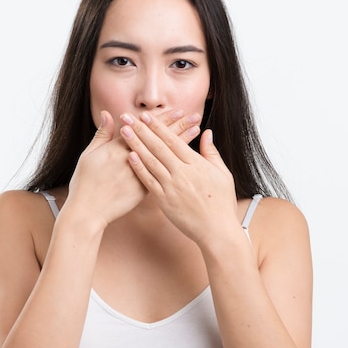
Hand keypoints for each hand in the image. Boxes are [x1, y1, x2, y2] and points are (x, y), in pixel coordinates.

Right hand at [66, 110, 202, 227]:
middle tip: (194, 116)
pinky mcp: (143, 191)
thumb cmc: (85, 183)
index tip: (177, 110)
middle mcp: (131, 159)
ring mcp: (139, 175)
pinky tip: (188, 159)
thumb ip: (102, 134)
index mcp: (118, 148)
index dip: (162, 119)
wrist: (87, 211)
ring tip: (196, 132)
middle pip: (160, 140)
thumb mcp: (89, 154)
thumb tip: (107, 113)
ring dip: (181, 143)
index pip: (145, 128)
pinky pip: (163, 177)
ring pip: (165, 156)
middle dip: (178, 126)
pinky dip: (176, 166)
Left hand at [119, 112, 237, 245]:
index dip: (158, 127)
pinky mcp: (164, 200)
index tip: (146, 116)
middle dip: (141, 130)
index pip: (173, 140)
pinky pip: (149, 182)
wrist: (217, 230)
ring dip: (135, 145)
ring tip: (124, 132)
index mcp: (196, 164)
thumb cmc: (222, 203)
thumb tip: (206, 132)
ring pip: (150, 161)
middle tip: (127, 117)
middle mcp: (182, 173)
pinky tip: (129, 157)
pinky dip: (139, 168)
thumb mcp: (222, 174)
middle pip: (158, 147)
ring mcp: (172, 187)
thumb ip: (211, 152)